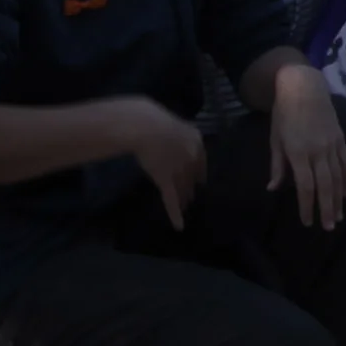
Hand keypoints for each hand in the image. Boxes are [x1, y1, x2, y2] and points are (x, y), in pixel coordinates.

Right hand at [123, 103, 208, 227]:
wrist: (145, 126)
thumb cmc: (154, 120)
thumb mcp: (175, 124)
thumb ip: (180, 136)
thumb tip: (176, 141)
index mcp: (197, 141)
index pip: (201, 162)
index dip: (199, 173)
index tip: (199, 181)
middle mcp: (192, 157)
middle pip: (193, 177)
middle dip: (192, 187)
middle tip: (192, 197)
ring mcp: (179, 170)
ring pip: (183, 189)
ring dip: (185, 199)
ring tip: (186, 207)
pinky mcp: (165, 180)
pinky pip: (171, 199)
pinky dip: (175, 213)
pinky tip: (179, 225)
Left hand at [266, 66, 345, 228]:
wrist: (305, 87)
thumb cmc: (284, 113)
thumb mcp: (275, 139)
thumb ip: (278, 165)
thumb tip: (274, 188)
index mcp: (299, 153)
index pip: (306, 186)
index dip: (307, 206)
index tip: (307, 222)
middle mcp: (319, 151)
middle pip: (326, 185)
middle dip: (327, 208)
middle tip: (330, 227)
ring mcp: (333, 145)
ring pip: (339, 177)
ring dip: (339, 198)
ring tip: (340, 215)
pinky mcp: (341, 139)